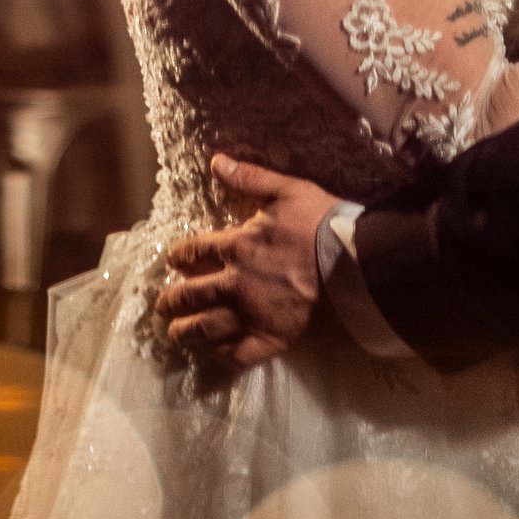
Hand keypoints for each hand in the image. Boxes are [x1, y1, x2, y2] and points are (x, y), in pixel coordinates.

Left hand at [155, 156, 339, 369]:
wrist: (356, 264)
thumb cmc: (322, 225)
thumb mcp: (287, 190)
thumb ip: (250, 177)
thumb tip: (216, 161)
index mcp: (235, 246)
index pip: (192, 252)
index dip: (178, 256)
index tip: (173, 261)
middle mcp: (234, 283)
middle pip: (189, 295)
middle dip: (170, 300)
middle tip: (163, 304)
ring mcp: (251, 315)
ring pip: (204, 328)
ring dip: (184, 332)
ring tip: (175, 334)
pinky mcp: (271, 340)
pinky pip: (237, 355)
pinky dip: (221, 357)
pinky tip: (213, 354)